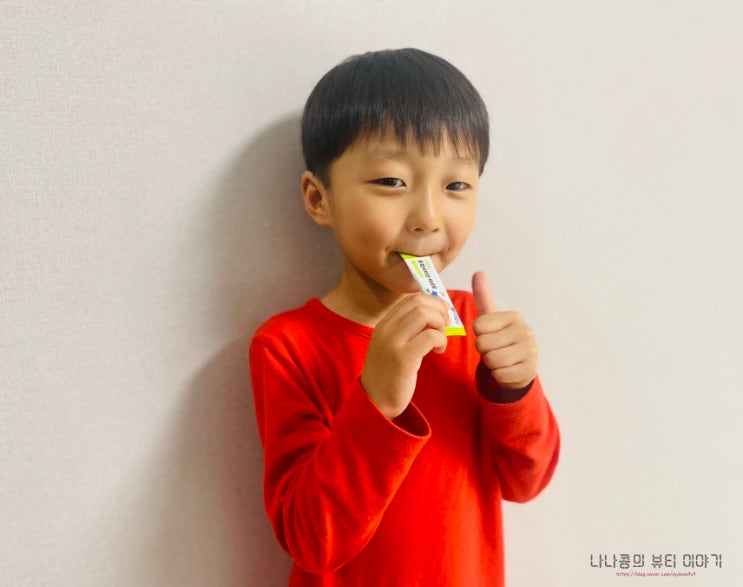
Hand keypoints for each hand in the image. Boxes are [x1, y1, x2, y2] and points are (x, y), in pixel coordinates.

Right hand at [361, 294, 448, 418]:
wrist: (375, 402)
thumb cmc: (390, 375)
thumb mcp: (394, 345)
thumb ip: (409, 330)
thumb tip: (435, 315)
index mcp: (384, 324)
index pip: (412, 299)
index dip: (433, 304)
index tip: (441, 318)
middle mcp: (386, 329)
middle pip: (420, 303)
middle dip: (440, 312)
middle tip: (444, 329)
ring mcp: (392, 342)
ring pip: (425, 315)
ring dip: (440, 326)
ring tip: (440, 342)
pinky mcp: (403, 358)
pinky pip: (430, 336)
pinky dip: (440, 340)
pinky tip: (438, 351)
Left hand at [472, 272, 537, 389]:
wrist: (519, 368)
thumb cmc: (501, 340)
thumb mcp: (491, 319)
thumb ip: (483, 296)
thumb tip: (478, 271)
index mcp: (513, 317)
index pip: (478, 327)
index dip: (479, 335)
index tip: (490, 336)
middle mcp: (525, 331)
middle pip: (483, 344)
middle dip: (484, 351)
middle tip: (495, 350)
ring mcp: (530, 351)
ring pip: (491, 360)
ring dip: (491, 364)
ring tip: (500, 360)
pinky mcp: (530, 371)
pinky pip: (500, 375)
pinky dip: (499, 376)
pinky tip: (507, 370)